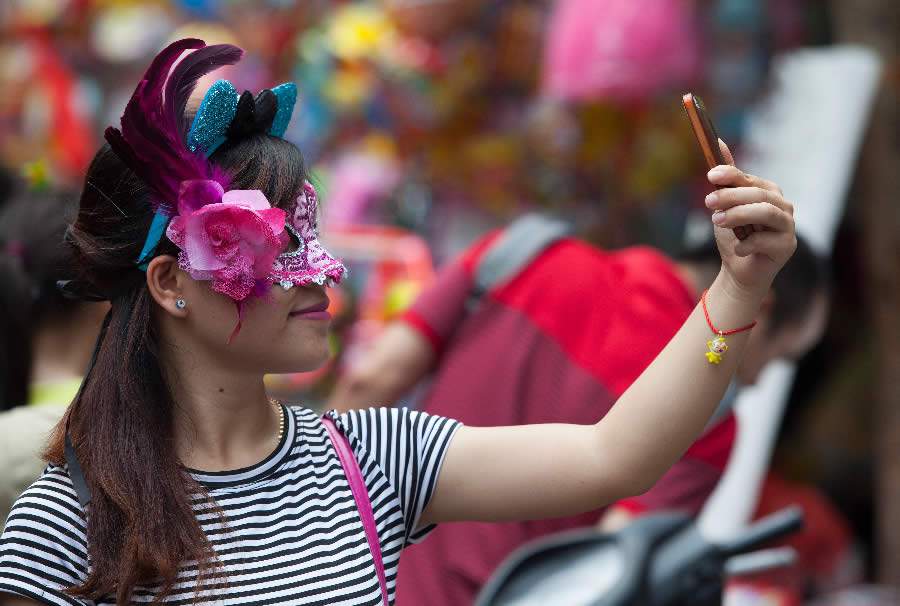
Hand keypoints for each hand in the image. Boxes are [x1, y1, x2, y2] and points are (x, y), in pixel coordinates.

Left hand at [705, 140, 796, 299]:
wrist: (738, 271)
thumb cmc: (734, 236)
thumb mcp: (724, 206)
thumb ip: (725, 179)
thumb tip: (717, 141)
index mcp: (768, 192)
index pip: (750, 179)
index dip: (731, 175)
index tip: (710, 175)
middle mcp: (782, 206)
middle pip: (758, 194)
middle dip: (730, 196)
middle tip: (707, 202)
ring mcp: (787, 226)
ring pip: (766, 212)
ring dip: (737, 216)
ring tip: (717, 221)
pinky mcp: (786, 247)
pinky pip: (764, 240)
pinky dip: (745, 244)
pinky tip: (737, 248)